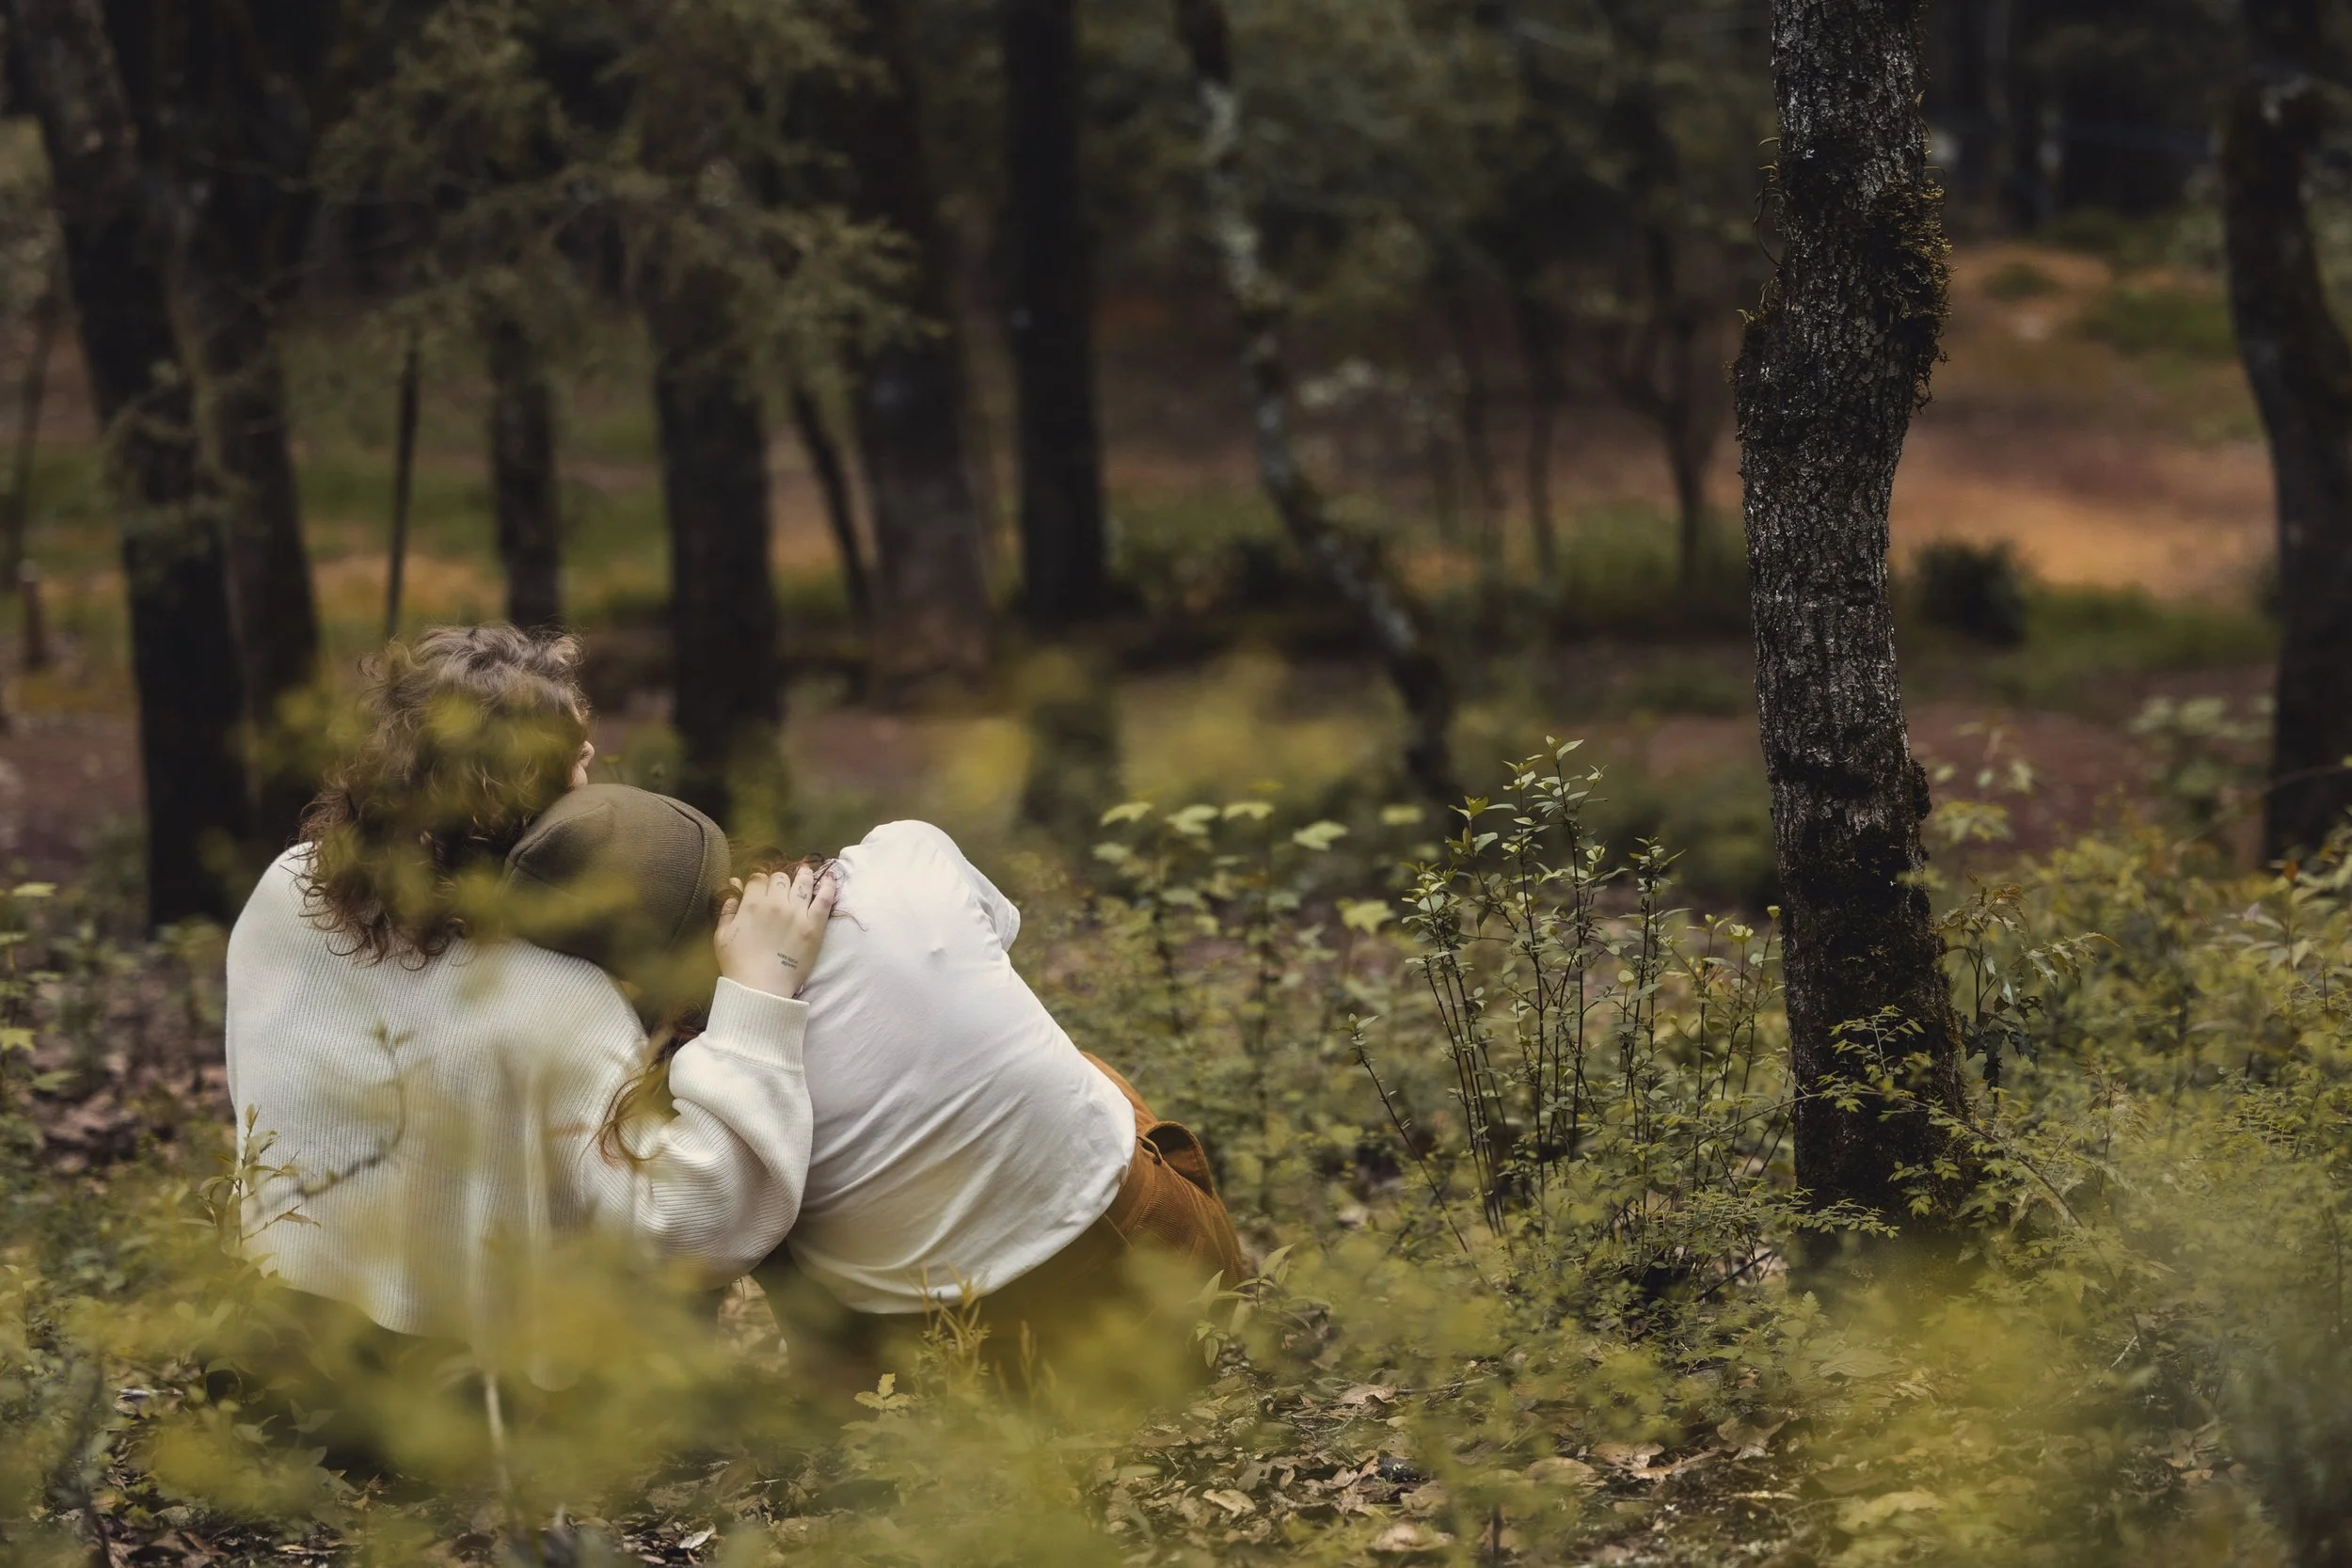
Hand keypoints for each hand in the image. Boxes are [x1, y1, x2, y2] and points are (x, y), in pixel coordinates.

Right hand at [715, 863, 836, 999]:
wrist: (761, 988)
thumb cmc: (738, 964)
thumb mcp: (722, 935)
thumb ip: (727, 910)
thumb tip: (734, 887)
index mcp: (752, 904)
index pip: (757, 879)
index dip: (759, 880)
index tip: (761, 885)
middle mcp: (775, 903)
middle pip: (780, 878)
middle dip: (779, 879)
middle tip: (781, 885)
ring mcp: (797, 913)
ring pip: (802, 883)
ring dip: (804, 874)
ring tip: (806, 869)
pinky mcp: (814, 925)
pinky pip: (825, 899)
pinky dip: (829, 886)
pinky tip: (830, 877)